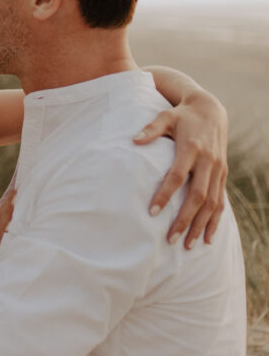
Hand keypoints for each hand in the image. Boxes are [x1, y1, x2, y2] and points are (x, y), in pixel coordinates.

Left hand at [133, 91, 227, 248]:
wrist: (210, 110)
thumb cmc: (182, 115)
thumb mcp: (166, 117)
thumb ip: (151, 129)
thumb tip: (134, 140)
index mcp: (191, 148)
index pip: (178, 176)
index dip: (165, 194)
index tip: (152, 212)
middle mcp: (208, 161)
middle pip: (197, 196)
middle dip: (185, 219)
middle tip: (170, 239)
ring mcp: (218, 169)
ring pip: (212, 203)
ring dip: (201, 225)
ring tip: (188, 245)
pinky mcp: (223, 174)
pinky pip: (221, 201)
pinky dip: (215, 220)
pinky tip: (208, 237)